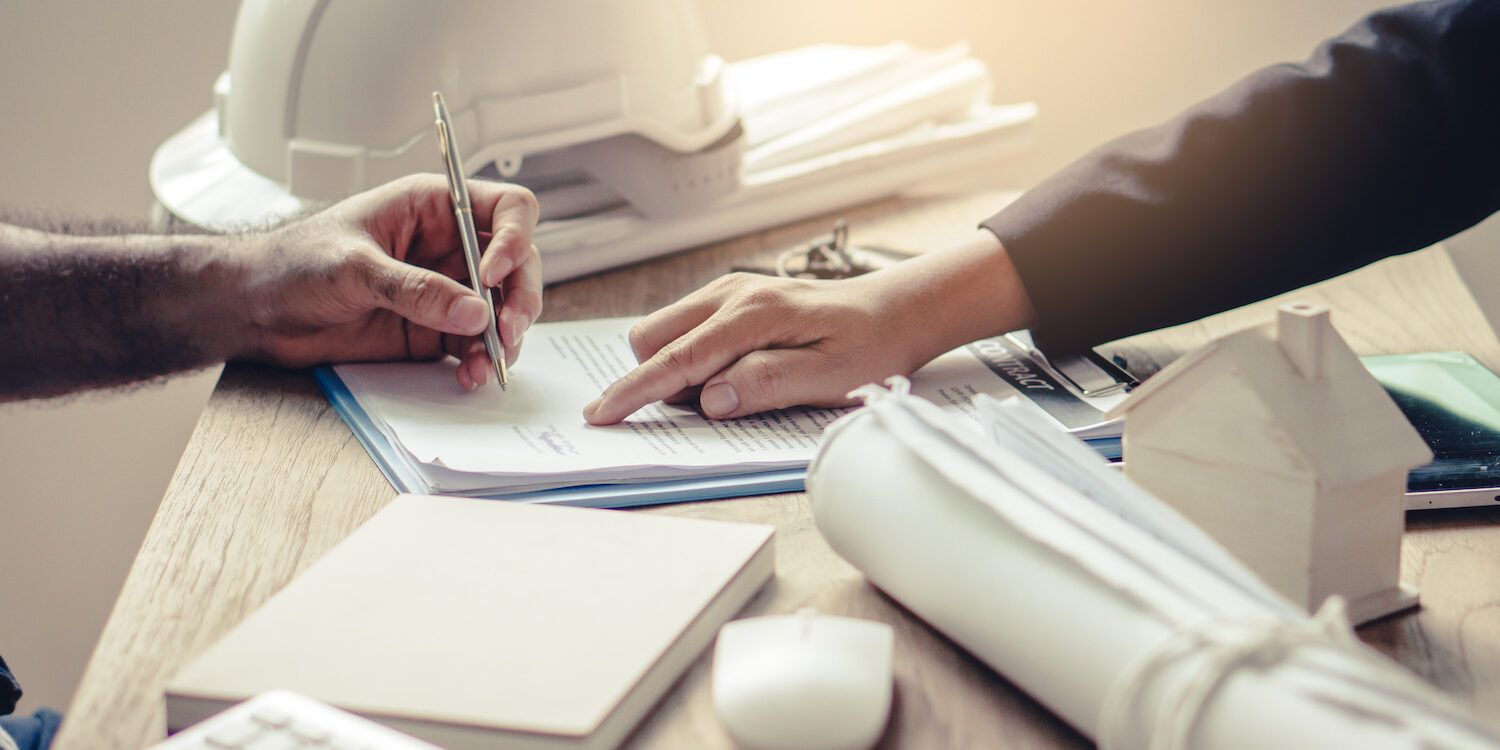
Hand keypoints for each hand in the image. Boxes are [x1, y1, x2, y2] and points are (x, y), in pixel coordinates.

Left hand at [235, 174, 542, 389]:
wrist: (256, 310)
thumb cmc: (293, 264)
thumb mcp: (353, 267)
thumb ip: (415, 289)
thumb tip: (474, 311)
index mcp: (433, 208)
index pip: (506, 210)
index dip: (515, 239)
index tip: (495, 274)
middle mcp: (449, 247)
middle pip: (517, 265)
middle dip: (520, 298)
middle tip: (508, 329)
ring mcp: (445, 290)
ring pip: (502, 309)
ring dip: (506, 337)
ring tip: (489, 361)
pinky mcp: (433, 331)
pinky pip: (474, 345)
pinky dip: (481, 361)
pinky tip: (470, 375)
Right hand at [581, 230, 1036, 423]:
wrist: (898, 310)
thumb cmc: (870, 347)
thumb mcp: (829, 378)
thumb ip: (765, 384)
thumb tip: (708, 399)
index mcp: (753, 315)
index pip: (677, 359)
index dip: (635, 391)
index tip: (600, 416)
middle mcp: (733, 294)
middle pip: (654, 337)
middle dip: (656, 378)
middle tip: (706, 408)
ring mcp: (731, 291)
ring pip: (666, 330)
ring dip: (676, 367)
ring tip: (730, 390)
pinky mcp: (734, 296)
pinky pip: (689, 326)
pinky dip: (692, 354)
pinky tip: (732, 372)